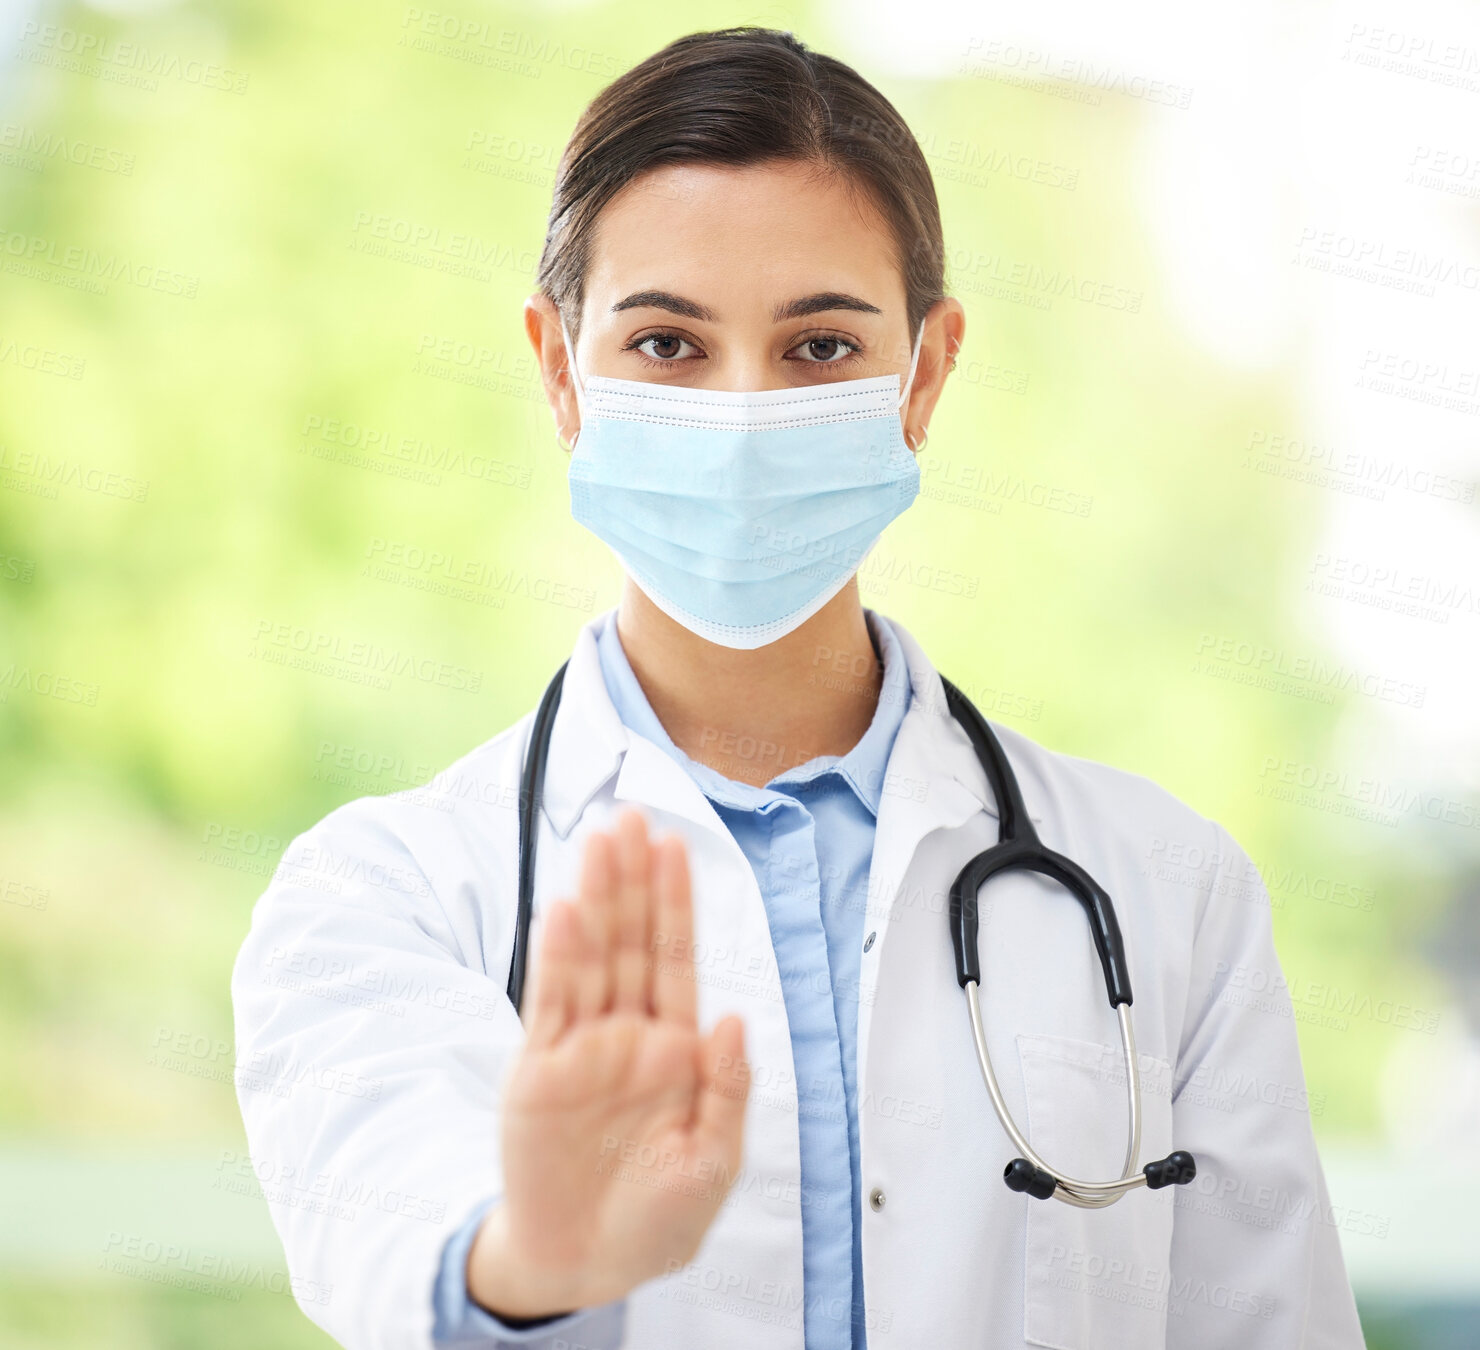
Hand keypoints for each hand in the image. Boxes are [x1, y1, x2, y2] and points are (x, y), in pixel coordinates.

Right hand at [468, 807, 749, 1317]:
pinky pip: (551, 1005)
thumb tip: (734, 1019)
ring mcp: (583, 1048)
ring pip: (591, 958)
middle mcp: (628, 1035)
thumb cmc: (656, 1219)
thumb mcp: (713, 1164)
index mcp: (676, 1048)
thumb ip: (727, 1091)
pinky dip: (558, 958)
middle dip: (632, 880)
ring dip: (596, 899)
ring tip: (598, 841)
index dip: (675, 902)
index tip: (673, 845)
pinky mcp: (540, 1071)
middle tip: (630, 817)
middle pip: (632, 941)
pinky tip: (566, 910)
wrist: (585, 1264)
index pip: (676, 959)